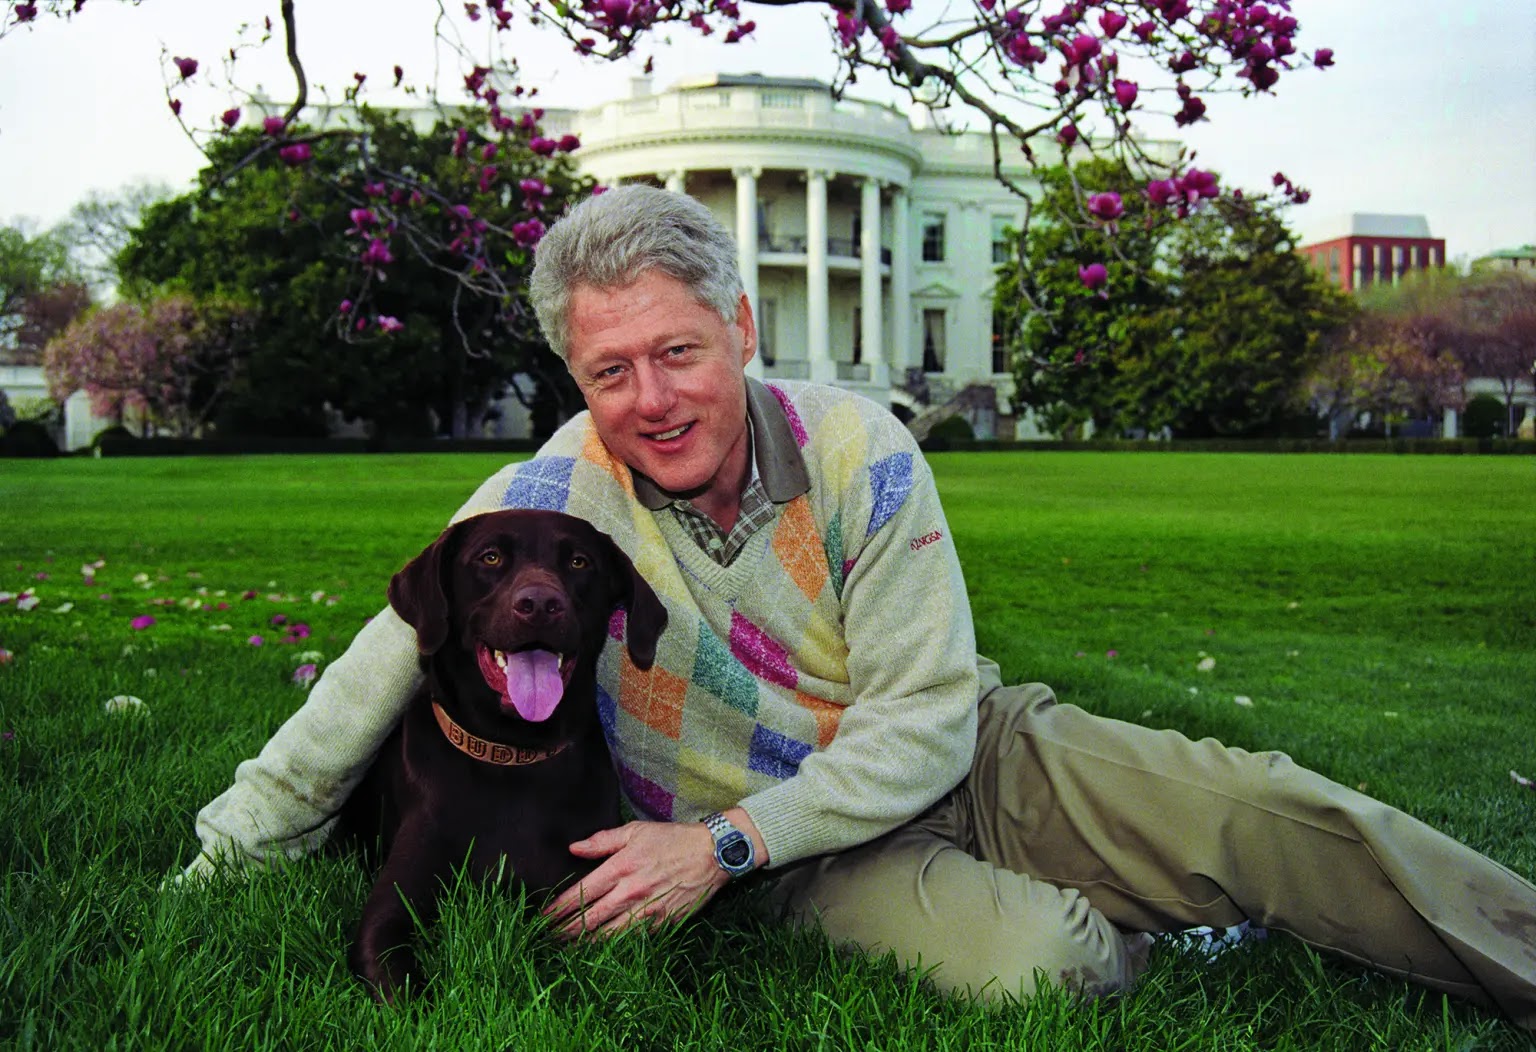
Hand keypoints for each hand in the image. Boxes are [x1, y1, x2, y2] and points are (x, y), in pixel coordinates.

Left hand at [543, 820, 726, 937]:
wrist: (710, 854)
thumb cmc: (672, 839)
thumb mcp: (635, 831)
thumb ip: (602, 841)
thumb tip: (574, 848)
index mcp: (620, 868)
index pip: (580, 894)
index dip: (558, 908)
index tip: (543, 917)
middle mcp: (629, 893)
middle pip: (589, 919)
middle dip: (565, 931)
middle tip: (547, 938)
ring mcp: (646, 912)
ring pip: (607, 935)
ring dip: (584, 943)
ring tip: (566, 949)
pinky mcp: (660, 924)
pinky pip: (631, 940)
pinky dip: (613, 946)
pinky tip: (600, 949)